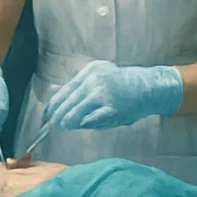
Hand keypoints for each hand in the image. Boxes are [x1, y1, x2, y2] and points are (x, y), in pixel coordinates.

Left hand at [46, 61, 183, 129]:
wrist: (149, 88)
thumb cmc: (124, 84)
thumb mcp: (102, 76)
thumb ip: (85, 88)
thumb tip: (63, 104)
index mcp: (91, 71)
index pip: (66, 89)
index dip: (55, 103)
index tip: (47, 112)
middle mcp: (95, 80)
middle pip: (69, 102)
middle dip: (59, 115)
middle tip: (54, 123)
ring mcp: (103, 94)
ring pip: (76, 112)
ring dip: (69, 121)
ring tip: (64, 125)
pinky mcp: (111, 109)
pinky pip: (91, 120)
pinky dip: (85, 124)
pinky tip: (82, 124)